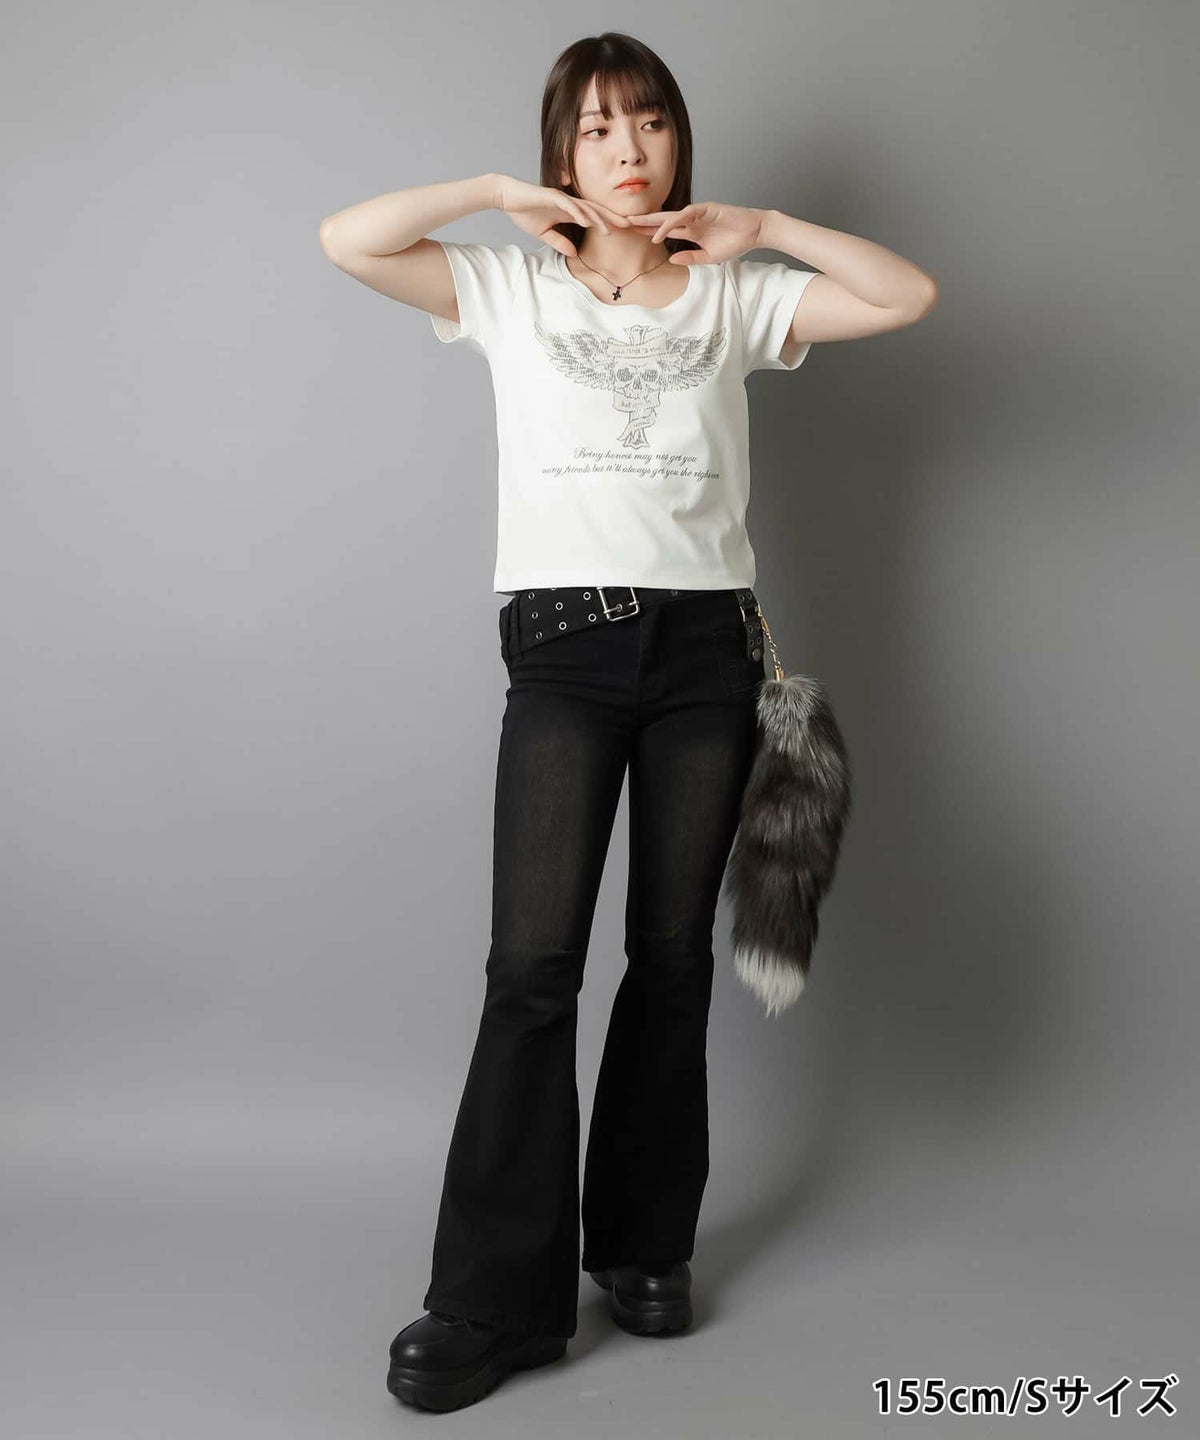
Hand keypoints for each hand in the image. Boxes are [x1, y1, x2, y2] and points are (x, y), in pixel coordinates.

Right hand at [495, 175, 631, 253]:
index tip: (624, 233)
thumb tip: (573, 254)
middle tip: (630, 228)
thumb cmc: (525, 213)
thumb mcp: (544, 233)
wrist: (508, 198)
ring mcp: (562, 199)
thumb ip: (559, 242)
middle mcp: (570, 204)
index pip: (594, 218)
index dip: (609, 224)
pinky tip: (586, 221)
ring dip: (598, 219)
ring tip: (610, 230)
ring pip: (585, 209)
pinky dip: (578, 213)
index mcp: (570, 212)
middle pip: (596, 211)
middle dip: (613, 219)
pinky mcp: (552, 197)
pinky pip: (568, 206)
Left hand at [626, 201, 766, 262]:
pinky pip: (683, 216)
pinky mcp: (705, 209)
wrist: (754, 232)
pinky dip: (671, 225)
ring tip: (632, 224)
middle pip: (661, 220)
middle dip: (642, 222)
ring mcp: (697, 213)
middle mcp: (691, 220)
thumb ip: (690, 258)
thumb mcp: (709, 257)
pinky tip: (659, 232)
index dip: (648, 232)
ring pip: (669, 216)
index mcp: (691, 231)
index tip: (631, 235)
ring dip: (650, 221)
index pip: (665, 231)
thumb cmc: (734, 243)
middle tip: (622, 223)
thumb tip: (672, 260)